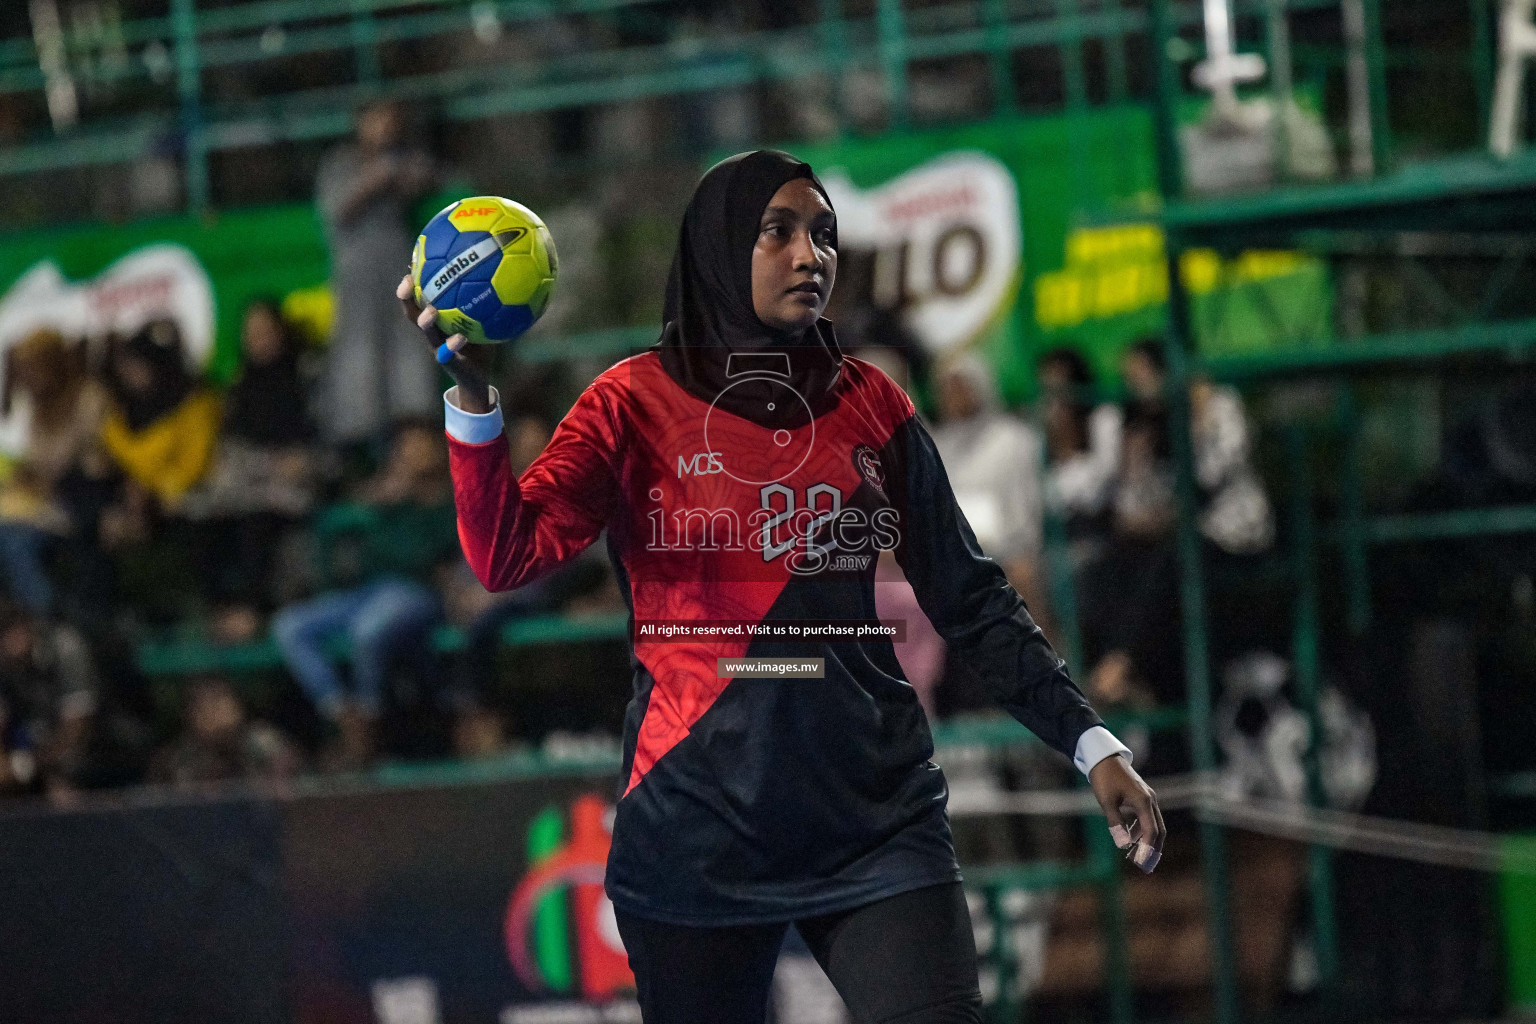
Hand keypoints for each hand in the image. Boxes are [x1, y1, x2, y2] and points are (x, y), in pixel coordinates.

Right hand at [397, 272, 491, 413]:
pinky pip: (448, 355)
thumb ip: (480, 303)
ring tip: (430, 312)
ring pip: (427, 334)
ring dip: (426, 322)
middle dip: (407, 298)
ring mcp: (438, 349)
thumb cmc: (479, 346)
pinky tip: (459, 338)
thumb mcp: (479, 322)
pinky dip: (452, 346)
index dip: (412, 283)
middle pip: (412, 314)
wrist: (477, 379)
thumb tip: (489, 274)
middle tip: (408, 283)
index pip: (418, 300)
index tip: (411, 264)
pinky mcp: (450, 364)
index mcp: (437, 323)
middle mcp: (432, 334)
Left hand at [1088, 753, 1165, 872]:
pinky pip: (1146, 818)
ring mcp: (1147, 798)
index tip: (1142, 863)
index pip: (1151, 830)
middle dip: (1153, 849)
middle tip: (1145, 866)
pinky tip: (1131, 838)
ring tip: (1136, 856)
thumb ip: (1115, 822)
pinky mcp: (1142, 797)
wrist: (1103, 757)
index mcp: (1144, 801)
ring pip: (1154, 824)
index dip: (1148, 848)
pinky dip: (1141, 830)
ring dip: (1147, 841)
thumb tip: (1123, 844)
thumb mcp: (1107, 801)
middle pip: (1159, 830)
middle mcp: (1150, 800)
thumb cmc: (1104, 778)